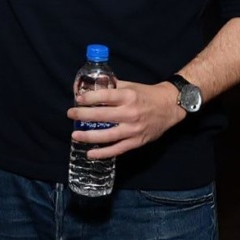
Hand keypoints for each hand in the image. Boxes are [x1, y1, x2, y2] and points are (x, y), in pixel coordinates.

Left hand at [65, 80, 183, 159]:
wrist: (169, 106)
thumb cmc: (146, 94)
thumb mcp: (130, 86)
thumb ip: (111, 87)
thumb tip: (90, 87)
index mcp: (128, 96)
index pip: (105, 97)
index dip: (90, 98)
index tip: (78, 99)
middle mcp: (130, 113)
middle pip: (103, 115)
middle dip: (83, 115)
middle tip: (70, 114)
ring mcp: (133, 129)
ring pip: (108, 135)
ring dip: (89, 136)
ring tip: (75, 135)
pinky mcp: (137, 141)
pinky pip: (118, 149)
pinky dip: (104, 153)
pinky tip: (91, 154)